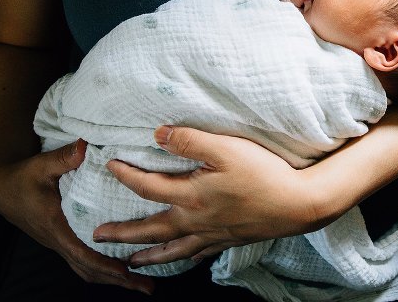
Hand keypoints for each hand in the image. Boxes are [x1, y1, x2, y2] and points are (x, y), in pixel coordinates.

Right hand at [0, 139, 153, 293]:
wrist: (3, 187)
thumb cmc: (24, 176)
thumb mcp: (42, 165)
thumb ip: (64, 157)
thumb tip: (84, 147)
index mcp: (56, 226)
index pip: (81, 253)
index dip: (104, 264)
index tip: (127, 272)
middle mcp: (59, 240)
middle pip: (89, 269)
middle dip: (118, 280)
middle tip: (147, 288)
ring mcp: (61, 243)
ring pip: (86, 269)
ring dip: (112, 278)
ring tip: (139, 284)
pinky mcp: (63, 239)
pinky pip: (83, 262)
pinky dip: (102, 269)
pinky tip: (120, 268)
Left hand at [93, 126, 325, 267]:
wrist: (298, 204)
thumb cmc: (264, 174)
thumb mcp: (227, 148)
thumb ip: (191, 141)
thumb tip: (158, 135)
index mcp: (191, 196)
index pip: (147, 186)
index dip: (125, 175)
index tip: (109, 166)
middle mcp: (196, 220)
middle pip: (151, 228)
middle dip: (123, 233)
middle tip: (99, 236)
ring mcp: (213, 234)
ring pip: (173, 249)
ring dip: (149, 255)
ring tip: (132, 262)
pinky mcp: (230, 239)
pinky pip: (199, 253)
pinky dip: (185, 257)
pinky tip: (184, 257)